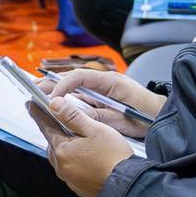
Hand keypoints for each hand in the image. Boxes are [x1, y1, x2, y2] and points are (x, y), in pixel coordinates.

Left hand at [29, 97, 134, 196]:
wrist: (127, 186)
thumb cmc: (113, 157)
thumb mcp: (94, 129)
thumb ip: (72, 116)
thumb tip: (54, 104)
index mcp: (62, 150)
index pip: (46, 126)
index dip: (38, 114)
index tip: (31, 104)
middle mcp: (61, 166)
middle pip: (52, 142)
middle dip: (54, 130)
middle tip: (59, 120)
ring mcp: (68, 178)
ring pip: (61, 156)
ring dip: (65, 146)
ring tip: (77, 138)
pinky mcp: (77, 186)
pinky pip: (69, 168)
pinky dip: (73, 159)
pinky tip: (86, 156)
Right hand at [39, 68, 165, 138]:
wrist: (161, 117)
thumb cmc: (145, 117)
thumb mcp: (119, 119)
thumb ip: (95, 115)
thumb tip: (71, 114)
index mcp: (110, 81)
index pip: (80, 77)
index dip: (63, 86)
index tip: (52, 98)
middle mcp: (105, 80)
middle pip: (74, 77)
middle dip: (53, 83)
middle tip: (34, 90)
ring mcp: (103, 87)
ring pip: (75, 85)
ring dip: (57, 89)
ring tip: (38, 94)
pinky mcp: (103, 96)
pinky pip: (81, 93)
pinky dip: (67, 96)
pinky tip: (56, 103)